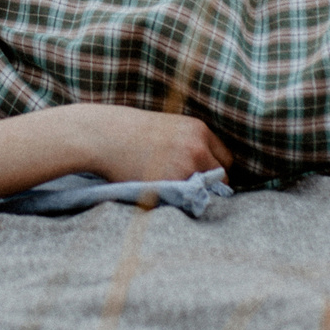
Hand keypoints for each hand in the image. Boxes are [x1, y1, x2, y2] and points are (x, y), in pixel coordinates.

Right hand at [68, 105, 232, 184]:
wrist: (103, 135)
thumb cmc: (131, 132)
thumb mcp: (169, 128)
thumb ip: (190, 144)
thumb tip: (209, 170)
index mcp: (198, 130)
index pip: (226, 159)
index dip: (215, 170)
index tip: (203, 177)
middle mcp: (197, 147)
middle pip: (222, 177)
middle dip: (209, 185)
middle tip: (187, 187)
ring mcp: (186, 166)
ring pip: (205, 192)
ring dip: (193, 194)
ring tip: (172, 189)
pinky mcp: (171, 184)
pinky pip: (184, 200)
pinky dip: (177, 200)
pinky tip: (161, 191)